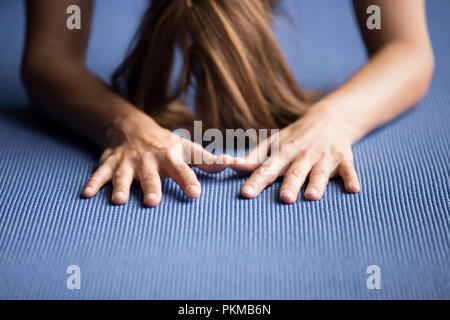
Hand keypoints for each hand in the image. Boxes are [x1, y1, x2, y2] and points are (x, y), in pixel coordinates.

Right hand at [82, 113, 230, 206]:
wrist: (132, 128)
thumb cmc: (165, 144)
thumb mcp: (186, 148)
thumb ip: (206, 160)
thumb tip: (232, 164)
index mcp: (169, 157)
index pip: (182, 170)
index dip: (188, 182)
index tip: (195, 194)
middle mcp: (148, 160)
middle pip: (150, 176)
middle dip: (151, 187)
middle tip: (153, 202)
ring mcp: (127, 162)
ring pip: (124, 176)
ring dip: (121, 187)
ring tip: (119, 202)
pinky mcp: (110, 164)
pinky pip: (99, 174)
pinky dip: (93, 183)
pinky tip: (86, 195)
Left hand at [231, 105, 360, 202]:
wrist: (330, 118)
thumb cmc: (295, 137)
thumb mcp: (273, 144)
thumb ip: (253, 157)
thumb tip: (229, 165)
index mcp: (282, 153)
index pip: (266, 169)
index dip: (255, 182)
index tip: (246, 194)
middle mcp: (302, 155)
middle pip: (294, 173)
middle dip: (289, 186)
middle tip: (284, 199)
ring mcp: (323, 157)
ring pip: (319, 172)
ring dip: (316, 184)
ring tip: (312, 196)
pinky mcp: (343, 158)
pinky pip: (348, 170)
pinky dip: (351, 179)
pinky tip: (354, 189)